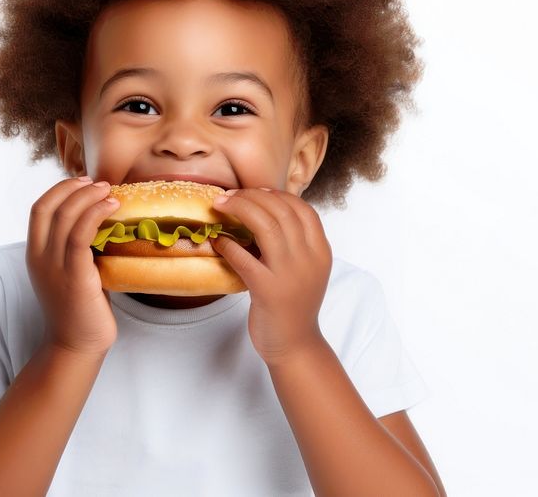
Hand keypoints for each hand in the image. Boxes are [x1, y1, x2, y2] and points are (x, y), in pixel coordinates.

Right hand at [26, 176, 119, 356]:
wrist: (77, 346)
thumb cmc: (80, 309)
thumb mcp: (70, 272)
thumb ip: (75, 249)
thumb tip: (99, 223)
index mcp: (35, 255)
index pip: (39, 209)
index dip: (60, 189)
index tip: (82, 182)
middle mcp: (39, 257)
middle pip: (50, 206)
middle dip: (74, 187)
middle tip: (99, 183)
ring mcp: (55, 266)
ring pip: (67, 215)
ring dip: (89, 196)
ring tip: (110, 191)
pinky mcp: (75, 275)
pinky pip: (81, 234)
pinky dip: (96, 213)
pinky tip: (112, 207)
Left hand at [211, 188, 332, 365]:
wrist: (295, 345)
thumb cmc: (294, 305)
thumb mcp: (305, 269)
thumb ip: (293, 243)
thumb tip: (262, 210)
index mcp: (320, 251)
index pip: (302, 209)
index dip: (276, 195)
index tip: (255, 192)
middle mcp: (309, 259)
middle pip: (281, 211)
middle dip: (251, 197)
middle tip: (228, 196)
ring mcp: (289, 274)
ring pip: (266, 226)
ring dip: (239, 209)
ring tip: (220, 206)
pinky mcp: (267, 291)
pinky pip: (243, 257)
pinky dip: (227, 244)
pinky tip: (217, 240)